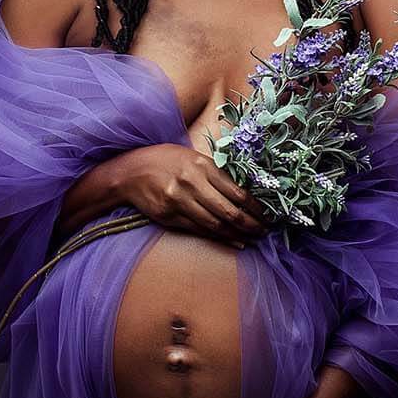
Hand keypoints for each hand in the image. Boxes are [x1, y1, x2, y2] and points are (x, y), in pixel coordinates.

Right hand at [114, 144, 271, 247]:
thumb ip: (215, 172)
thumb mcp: (192, 157)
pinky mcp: (169, 216)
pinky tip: (233, 240)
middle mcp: (192, 183)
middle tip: (264, 231)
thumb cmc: (166, 160)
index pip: (236, 191)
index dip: (255, 207)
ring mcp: (179, 201)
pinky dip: (218, 237)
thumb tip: (243, 193)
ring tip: (252, 238)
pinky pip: (198, 230)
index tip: (267, 215)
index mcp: (202, 165)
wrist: (130, 171)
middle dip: (250, 224)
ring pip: (214, 224)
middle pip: (228, 211)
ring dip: (236, 234)